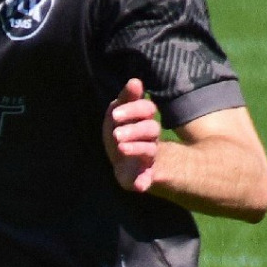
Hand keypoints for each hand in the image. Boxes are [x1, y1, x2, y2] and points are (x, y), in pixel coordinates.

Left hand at [102, 77, 159, 192]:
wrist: (133, 170)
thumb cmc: (125, 137)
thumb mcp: (122, 116)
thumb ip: (126, 99)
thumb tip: (135, 80)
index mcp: (144, 122)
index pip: (147, 110)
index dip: (133, 109)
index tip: (115, 114)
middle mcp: (150, 139)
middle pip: (151, 129)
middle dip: (134, 129)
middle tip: (117, 133)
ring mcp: (149, 159)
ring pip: (150, 151)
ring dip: (137, 149)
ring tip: (122, 147)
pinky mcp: (144, 178)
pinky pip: (147, 180)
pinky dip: (144, 182)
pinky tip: (140, 186)